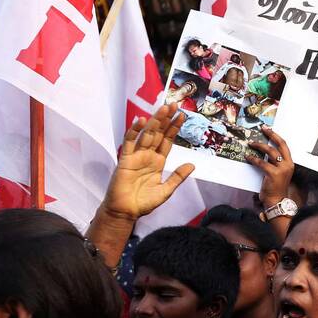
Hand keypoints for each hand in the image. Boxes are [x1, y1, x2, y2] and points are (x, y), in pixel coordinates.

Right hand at [102, 104, 193, 220]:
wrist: (126, 212)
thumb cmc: (144, 202)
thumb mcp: (166, 190)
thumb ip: (178, 177)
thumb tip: (192, 165)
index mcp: (158, 162)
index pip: (167, 141)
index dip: (174, 128)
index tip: (182, 116)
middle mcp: (148, 156)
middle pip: (158, 134)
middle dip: (166, 119)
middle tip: (174, 105)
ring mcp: (136, 156)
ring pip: (146, 134)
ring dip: (154, 121)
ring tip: (163, 109)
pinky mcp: (125, 160)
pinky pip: (129, 142)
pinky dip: (134, 131)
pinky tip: (140, 120)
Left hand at [247, 126, 294, 206]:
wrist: (276, 201)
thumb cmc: (275, 187)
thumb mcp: (278, 172)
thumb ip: (273, 162)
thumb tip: (263, 151)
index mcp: (289, 163)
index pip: (284, 146)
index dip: (276, 136)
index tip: (268, 129)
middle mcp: (287, 165)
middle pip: (278, 145)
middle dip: (270, 135)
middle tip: (262, 129)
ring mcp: (282, 169)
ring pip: (269, 152)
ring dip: (259, 146)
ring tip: (251, 144)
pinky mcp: (273, 174)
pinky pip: (261, 163)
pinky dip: (253, 159)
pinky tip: (248, 157)